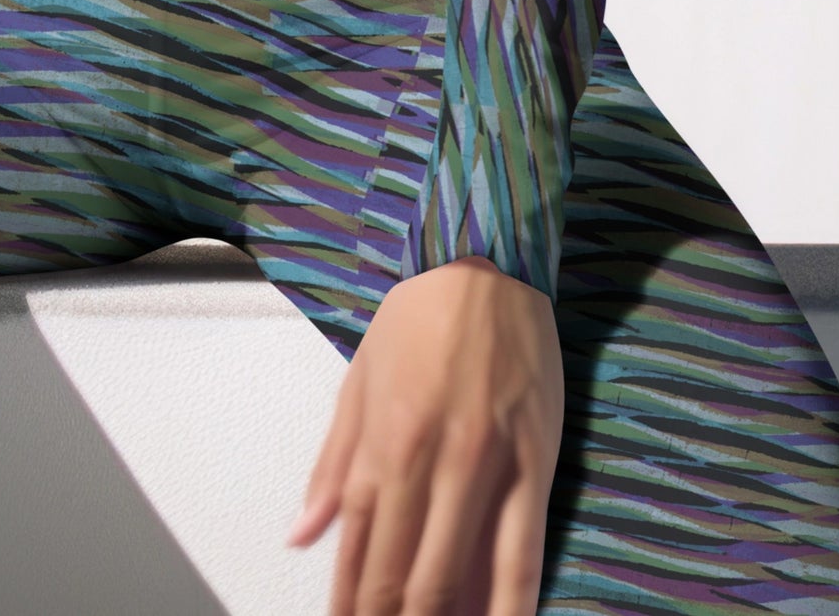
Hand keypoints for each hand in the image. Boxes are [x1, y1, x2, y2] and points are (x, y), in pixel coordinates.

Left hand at [288, 257, 562, 615]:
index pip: (361, 552)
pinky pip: (524, 552)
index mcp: (382, 442)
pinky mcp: (536, 463)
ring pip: (459, 574)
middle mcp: (430, 462)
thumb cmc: (418, 314)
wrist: (484, 257)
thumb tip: (302, 532)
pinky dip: (510, 604)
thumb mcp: (358, 378)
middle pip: (407, 575)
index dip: (353, 607)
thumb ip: (334, 464)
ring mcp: (486, 466)